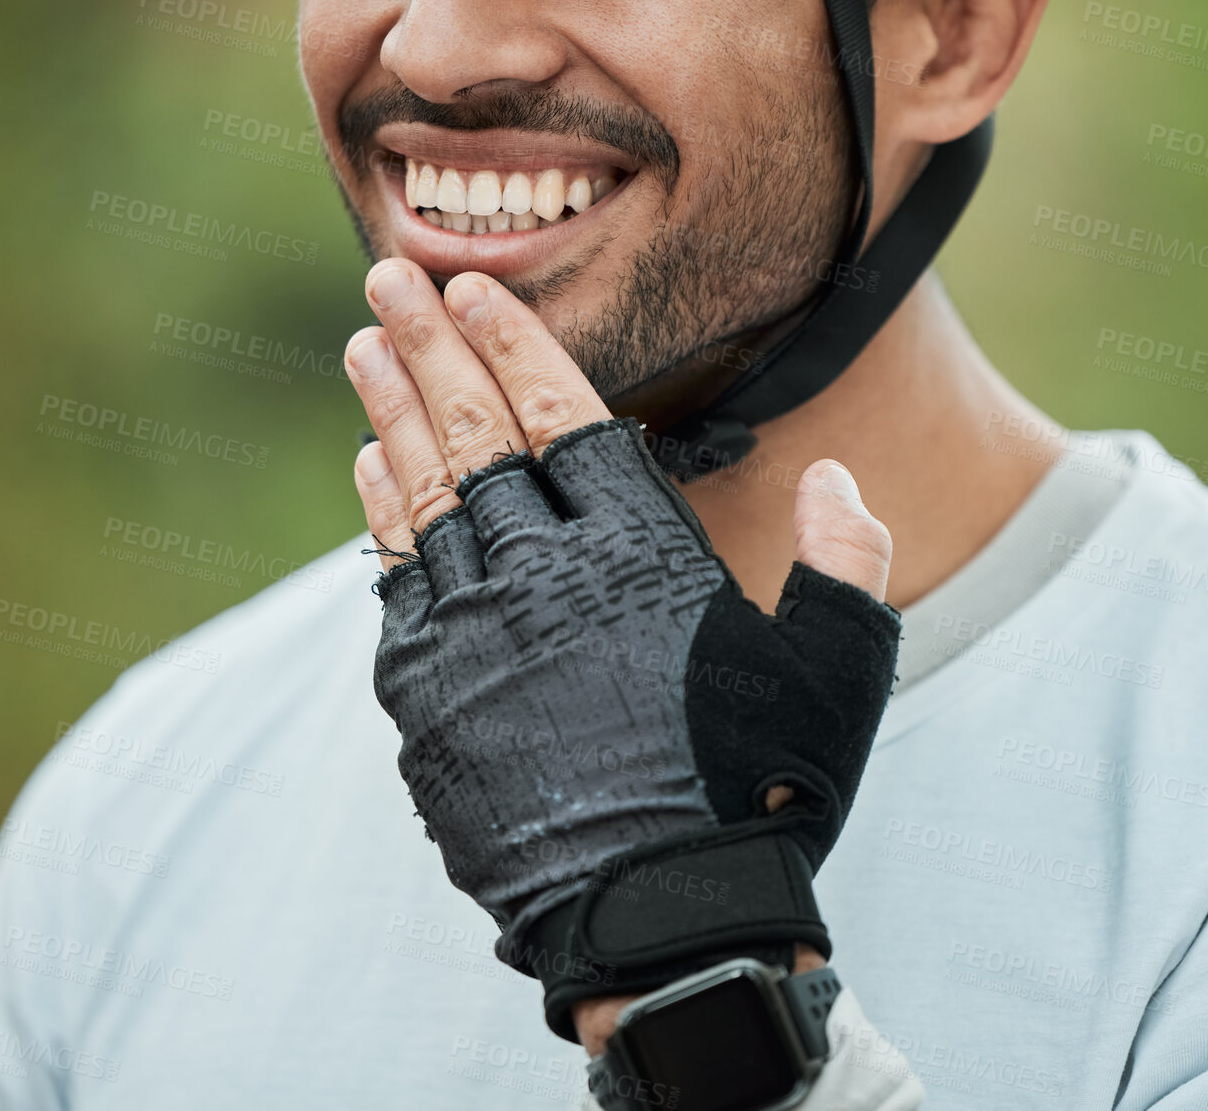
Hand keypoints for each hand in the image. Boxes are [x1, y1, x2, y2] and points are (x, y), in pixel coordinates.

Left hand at [344, 258, 900, 1040]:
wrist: (658, 928)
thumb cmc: (756, 796)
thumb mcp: (834, 679)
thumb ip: (845, 567)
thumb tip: (841, 478)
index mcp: (641, 559)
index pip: (560, 418)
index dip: (515, 345)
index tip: (473, 290)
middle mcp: (544, 581)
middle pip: (473, 436)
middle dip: (431, 346)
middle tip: (390, 278)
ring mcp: (473, 639)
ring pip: (422, 497)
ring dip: (389, 413)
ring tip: (362, 346)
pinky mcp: (430, 700)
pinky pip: (395, 583)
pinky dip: (380, 517)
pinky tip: (369, 472)